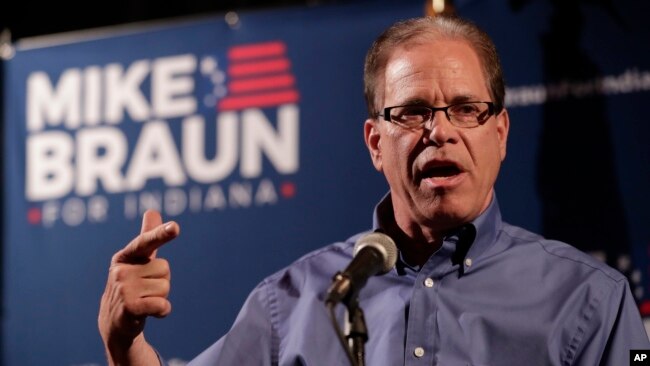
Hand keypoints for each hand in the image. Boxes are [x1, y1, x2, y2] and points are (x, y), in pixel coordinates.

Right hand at [98, 209, 179, 364]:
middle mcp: (121, 270)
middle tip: (145, 290)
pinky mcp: (129, 308)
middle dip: (161, 281)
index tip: (175, 227)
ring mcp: (123, 289)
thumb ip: (147, 237)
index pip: (146, 242)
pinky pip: (162, 305)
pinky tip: (151, 312)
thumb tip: (152, 211)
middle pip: (165, 269)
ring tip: (144, 300)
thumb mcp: (137, 261)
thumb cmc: (131, 286)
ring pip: (165, 287)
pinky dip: (163, 310)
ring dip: (161, 297)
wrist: (114, 323)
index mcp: (125, 256)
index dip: (161, 234)